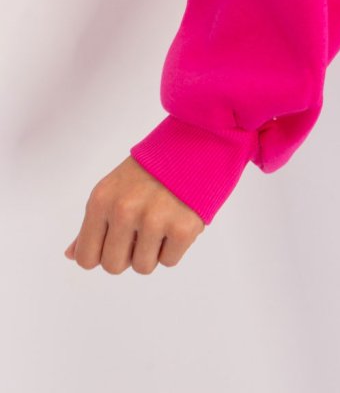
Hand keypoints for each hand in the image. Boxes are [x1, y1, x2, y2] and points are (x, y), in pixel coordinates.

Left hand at [64, 156, 204, 273]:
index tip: (117, 238)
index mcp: (101, 200)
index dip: (102, 253)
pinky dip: (175, 246)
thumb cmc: (152, 168)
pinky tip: (179, 219)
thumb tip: (71, 254)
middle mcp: (124, 210)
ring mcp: (154, 219)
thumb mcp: (114, 188)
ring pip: (142, 267)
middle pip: (113, 267)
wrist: (196, 143)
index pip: (86, 258)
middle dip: (128, 253)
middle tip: (143, 229)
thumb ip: (93, 223)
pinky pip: (169, 261)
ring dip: (153, 251)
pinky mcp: (183, 228)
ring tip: (163, 221)